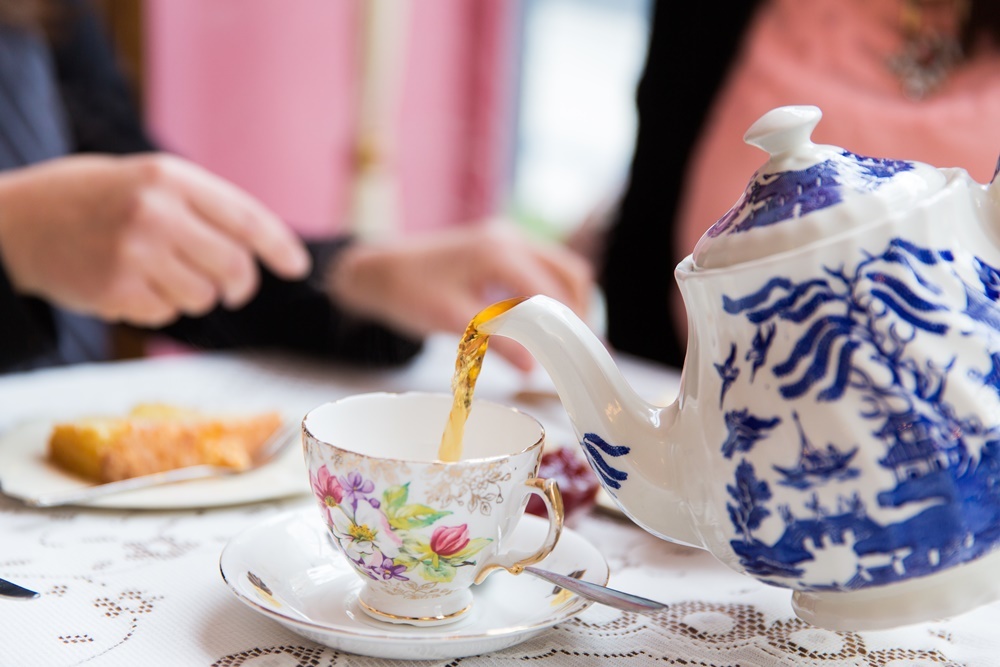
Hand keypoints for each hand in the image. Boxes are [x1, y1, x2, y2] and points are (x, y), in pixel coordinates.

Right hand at [0, 153, 309, 325]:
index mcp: (170, 177)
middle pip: (235, 267)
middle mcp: (156, 213)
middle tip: (233, 287)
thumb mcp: (146, 179)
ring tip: (161, 273)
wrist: (14, 221)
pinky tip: (131, 284)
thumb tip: (261, 246)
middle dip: (240, 284)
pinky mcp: (116, 290)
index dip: (280, 247)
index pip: (247, 218)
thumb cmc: (91, 198)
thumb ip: (200, 204)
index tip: (297, 268)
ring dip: (195, 295)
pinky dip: (160, 306)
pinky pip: (168, 313)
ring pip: (204, 297)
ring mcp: (135, 253)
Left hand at [325, 221, 594, 370]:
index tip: (576, 359)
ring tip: (563, 343)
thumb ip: (496, 340)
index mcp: (499, 252)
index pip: (552, 292)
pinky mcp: (503, 246)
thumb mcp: (451, 320)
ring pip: (561, 269)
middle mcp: (510, 238)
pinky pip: (543, 269)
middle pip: (570, 274)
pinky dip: (551, 295)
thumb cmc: (408, 292)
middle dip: (578, 313)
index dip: (568, 327)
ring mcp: (509, 239)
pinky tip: (544, 326)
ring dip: (568, 303)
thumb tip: (535, 367)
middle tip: (576, 353)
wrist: (379, 270)